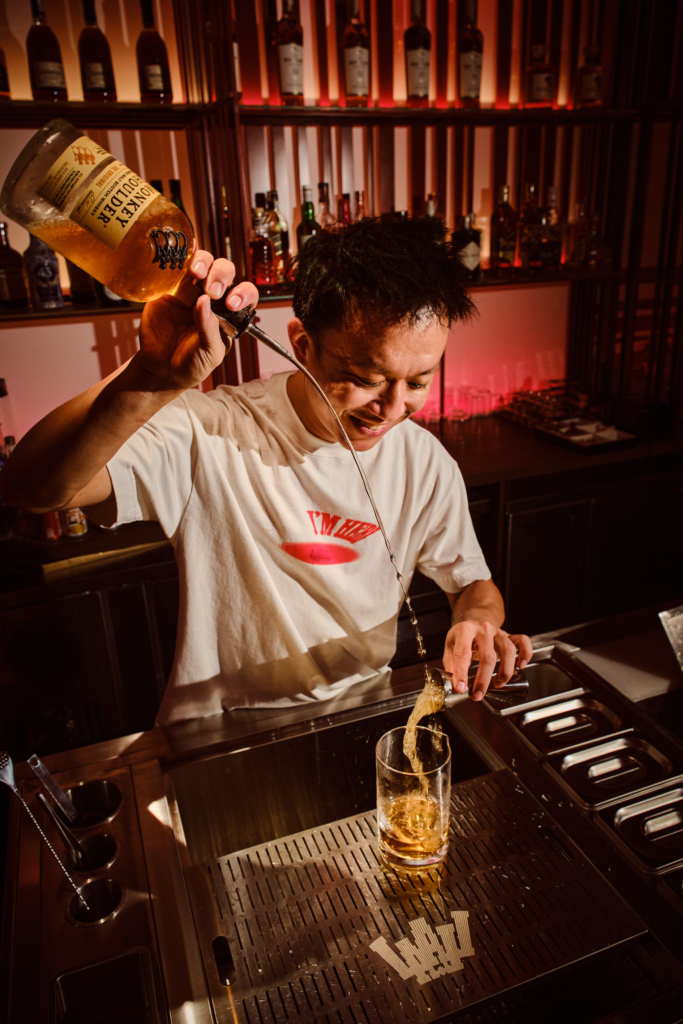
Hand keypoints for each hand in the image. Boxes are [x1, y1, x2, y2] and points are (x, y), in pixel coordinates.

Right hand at [135, 251, 258, 390]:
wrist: (162, 368)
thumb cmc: (192, 363)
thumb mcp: (209, 352)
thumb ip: (209, 329)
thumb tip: (203, 301)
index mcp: (230, 313)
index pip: (245, 294)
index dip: (243, 293)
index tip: (232, 304)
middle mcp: (213, 297)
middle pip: (225, 271)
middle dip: (221, 275)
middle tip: (211, 291)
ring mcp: (190, 289)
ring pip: (203, 261)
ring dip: (203, 262)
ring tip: (196, 273)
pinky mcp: (169, 287)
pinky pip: (175, 267)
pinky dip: (177, 262)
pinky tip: (176, 269)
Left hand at [443, 619, 532, 700]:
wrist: (474, 621)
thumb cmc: (461, 637)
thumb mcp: (450, 647)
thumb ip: (451, 665)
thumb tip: (453, 685)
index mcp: (465, 630)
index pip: (463, 653)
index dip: (461, 673)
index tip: (461, 688)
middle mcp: (483, 629)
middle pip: (488, 656)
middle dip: (483, 679)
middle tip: (478, 694)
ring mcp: (498, 632)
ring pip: (507, 651)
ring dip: (504, 671)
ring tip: (497, 684)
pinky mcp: (510, 635)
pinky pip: (523, 642)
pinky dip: (525, 654)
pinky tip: (521, 666)